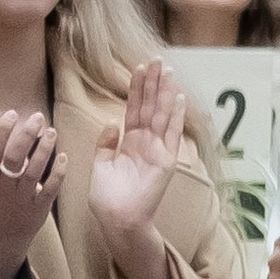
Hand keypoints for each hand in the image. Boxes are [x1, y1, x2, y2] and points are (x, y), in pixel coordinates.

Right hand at [0, 107, 65, 278]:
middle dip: (26, 136)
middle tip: (37, 117)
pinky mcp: (39, 206)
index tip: (12, 114)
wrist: (5, 231)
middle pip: (13, 159)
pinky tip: (64, 156)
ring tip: (52, 131)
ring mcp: (22, 196)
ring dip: (44, 150)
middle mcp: (5, 185)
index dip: (1, 132)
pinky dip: (57, 173)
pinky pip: (50, 189)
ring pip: (33, 172)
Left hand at [88, 60, 188, 278]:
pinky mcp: (166, 161)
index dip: (136, 89)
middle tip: (156, 59)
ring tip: (167, 71)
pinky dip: (176, 117)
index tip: (138, 68)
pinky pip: (172, 135)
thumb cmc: (107, 197)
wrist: (117, 219)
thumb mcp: (100, 165)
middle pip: (150, 107)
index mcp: (129, 143)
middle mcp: (145, 143)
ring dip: (165, 93)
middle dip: (153, 83)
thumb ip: (106, 144)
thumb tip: (111, 123)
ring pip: (161, 115)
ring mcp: (157, 150)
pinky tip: (179, 99)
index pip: (134, 109)